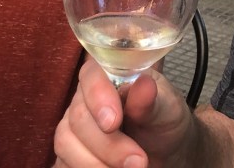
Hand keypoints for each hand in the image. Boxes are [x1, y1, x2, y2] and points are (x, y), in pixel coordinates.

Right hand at [54, 59, 192, 167]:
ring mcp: (73, 128)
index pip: (91, 75)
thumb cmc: (164, 122)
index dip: (97, 96)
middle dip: (108, 144)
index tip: (113, 122)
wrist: (165, 154)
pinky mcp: (69, 154)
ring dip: (97, 164)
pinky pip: (65, 164)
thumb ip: (153, 99)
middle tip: (138, 160)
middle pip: (78, 116)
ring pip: (66, 143)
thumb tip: (144, 84)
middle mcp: (85, 99)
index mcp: (109, 76)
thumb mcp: (168, 109)